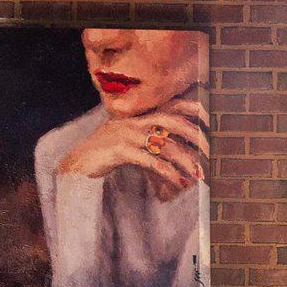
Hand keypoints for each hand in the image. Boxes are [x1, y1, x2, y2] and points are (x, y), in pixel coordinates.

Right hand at [57, 99, 208, 201]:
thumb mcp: (129, 141)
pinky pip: (150, 160)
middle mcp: (133, 121)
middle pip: (170, 121)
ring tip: (198, 174)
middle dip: (194, 134)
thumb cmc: (106, 154)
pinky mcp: (119, 150)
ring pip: (163, 144)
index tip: (208, 116)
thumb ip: (151, 140)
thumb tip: (180, 153)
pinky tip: (177, 181)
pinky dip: (167, 171)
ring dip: (185, 160)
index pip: (167, 105)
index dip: (189, 107)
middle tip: (210, 149)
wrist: (76, 164)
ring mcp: (125, 134)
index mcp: (136, 116)